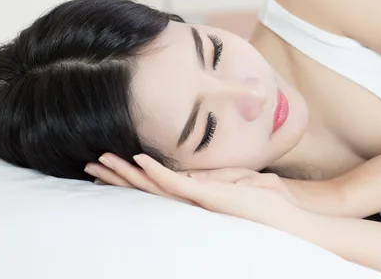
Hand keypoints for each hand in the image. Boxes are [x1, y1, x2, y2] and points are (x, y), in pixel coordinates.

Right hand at [85, 153, 312, 232]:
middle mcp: (192, 201)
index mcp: (197, 196)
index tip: (113, 166)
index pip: (158, 186)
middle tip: (89, 166)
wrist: (291, 218)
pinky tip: (138, 162)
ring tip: (99, 162)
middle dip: (117, 177)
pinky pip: (176, 184)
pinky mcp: (209, 198)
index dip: (133, 177)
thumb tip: (202, 174)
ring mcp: (198, 200)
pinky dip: (156, 172)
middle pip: (146, 188)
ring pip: (153, 187)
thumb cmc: (270, 202)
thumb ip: (220, 178)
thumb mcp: (243, 182)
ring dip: (126, 173)